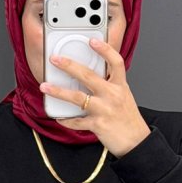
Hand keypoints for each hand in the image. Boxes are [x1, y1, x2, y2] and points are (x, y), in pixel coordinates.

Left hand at [39, 38, 151, 157]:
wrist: (136, 142)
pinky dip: (66, 119)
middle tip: (55, 59)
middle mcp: (112, 95)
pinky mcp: (98, 125)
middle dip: (69, 66)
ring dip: (58, 91)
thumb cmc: (127, 119)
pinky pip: (77, 121)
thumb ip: (110, 85)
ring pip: (77, 97)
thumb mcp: (123, 96)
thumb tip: (88, 77)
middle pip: (88, 76)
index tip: (92, 40)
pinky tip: (59, 117)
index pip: (115, 62)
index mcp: (120, 85)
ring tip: (45, 86)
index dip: (105, 49)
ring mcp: (104, 110)